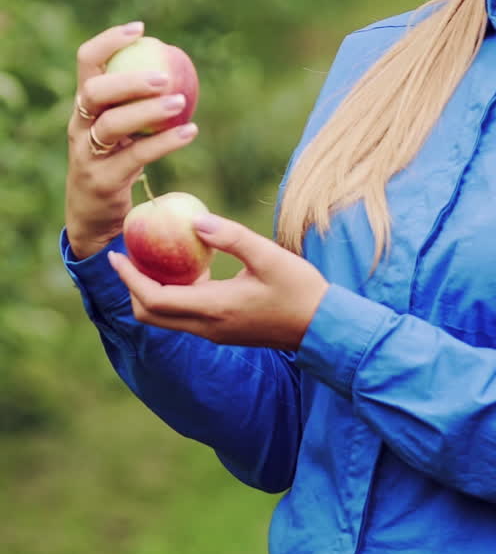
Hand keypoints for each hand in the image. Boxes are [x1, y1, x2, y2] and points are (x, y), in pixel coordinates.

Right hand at [66, 22, 197, 259]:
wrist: (93, 215)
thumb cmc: (115, 161)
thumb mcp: (121, 128)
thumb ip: (137, 101)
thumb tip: (178, 65)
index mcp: (83, 105)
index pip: (86, 62)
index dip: (109, 41)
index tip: (141, 29)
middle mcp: (79, 126)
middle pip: (95, 93)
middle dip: (128, 80)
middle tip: (164, 76)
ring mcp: (87, 154)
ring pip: (112, 125)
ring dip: (148, 112)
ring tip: (180, 102)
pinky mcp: (103, 180)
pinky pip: (136, 156)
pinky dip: (165, 142)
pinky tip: (190, 131)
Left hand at [109, 213, 328, 350]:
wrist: (322, 326)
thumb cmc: (299, 289)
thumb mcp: (268, 255)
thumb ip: (231, 237)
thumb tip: (195, 221)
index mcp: (214, 308)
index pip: (154, 299)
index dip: (129, 278)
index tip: (116, 255)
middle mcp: (207, 327)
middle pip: (151, 316)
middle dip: (132, 287)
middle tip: (127, 256)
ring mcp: (215, 332)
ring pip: (166, 319)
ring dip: (150, 292)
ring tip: (150, 259)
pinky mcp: (223, 331)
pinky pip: (184, 317)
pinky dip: (171, 296)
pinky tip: (184, 269)